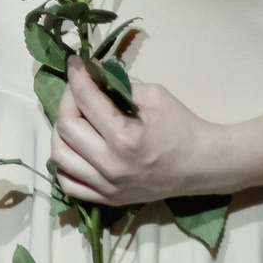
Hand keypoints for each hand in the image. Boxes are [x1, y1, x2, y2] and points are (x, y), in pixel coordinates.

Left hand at [50, 56, 220, 206]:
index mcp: (125, 138)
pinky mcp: (108, 198)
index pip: (85, 101)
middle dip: (67, 101)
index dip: (76, 77)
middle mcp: (111, 165)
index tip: (75, 63)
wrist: (202, 165)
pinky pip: (69, 184)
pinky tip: (73, 147)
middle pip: (66, 128)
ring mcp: (108, 186)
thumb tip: (91, 76)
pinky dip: (63, 164)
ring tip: (74, 117)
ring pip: (60, 157)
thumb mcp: (154, 95)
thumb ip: (119, 85)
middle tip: (77, 89)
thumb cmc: (182, 126)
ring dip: (61, 132)